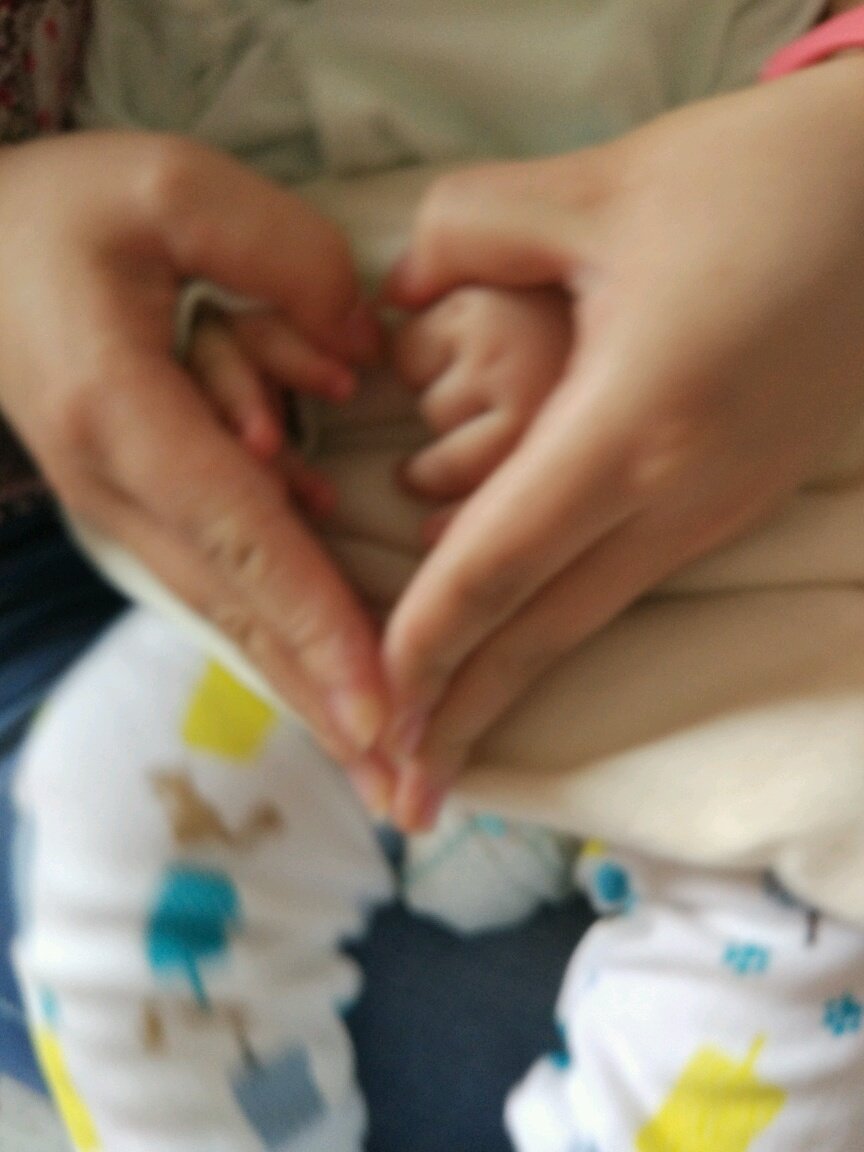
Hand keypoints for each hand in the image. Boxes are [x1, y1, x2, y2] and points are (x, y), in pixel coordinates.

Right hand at [0, 130, 387, 766]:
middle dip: (325, 702)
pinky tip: (333, 692)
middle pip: (245, 611)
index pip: (243, 535)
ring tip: (377, 771)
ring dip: (310, 695)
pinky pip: (227, 590)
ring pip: (236, 618)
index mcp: (122, 416)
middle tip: (398, 791)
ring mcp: (131, 515)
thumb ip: (280, 257)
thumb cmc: (59, 219)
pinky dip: (282, 645)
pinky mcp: (147, 515)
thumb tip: (364, 355)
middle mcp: (125, 492)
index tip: (380, 705)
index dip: (317, 622)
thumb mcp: (166, 188)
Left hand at [382, 56, 863, 825]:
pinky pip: (623, 585)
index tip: (365, 708)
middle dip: (461, 717)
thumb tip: (389, 291)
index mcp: (632, 424)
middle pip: (540, 630)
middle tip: (401, 802)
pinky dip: (557, 631)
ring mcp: (713, 507)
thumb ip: (466, 230)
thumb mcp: (601, 186)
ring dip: (507, 688)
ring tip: (447, 749)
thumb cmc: (767, 181)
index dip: (422, 642)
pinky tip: (518, 651)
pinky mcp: (732, 497)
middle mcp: (674, 493)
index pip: (495, 562)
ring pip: (584, 620)